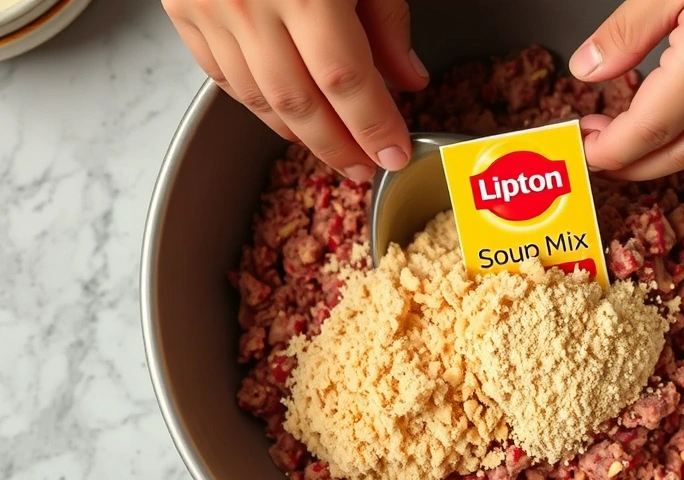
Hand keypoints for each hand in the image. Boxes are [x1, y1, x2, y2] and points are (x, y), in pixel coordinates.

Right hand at [162, 0, 429, 181]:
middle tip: (364, 166)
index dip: (373, 126)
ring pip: (256, 99)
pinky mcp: (183, 9)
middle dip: (337, 145)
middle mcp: (250, 3)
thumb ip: (386, 17)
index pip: (346, 80)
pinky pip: (222, 77)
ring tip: (332, 148)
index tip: (395, 153)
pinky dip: (257, 104)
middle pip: (298, 104)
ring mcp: (209, 8)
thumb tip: (407, 77)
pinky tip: (285, 116)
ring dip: (299, 134)